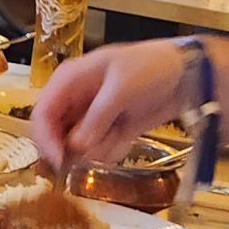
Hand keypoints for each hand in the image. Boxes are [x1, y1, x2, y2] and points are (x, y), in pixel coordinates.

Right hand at [30, 40, 191, 167]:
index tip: (60, 161)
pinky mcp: (108, 130)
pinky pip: (98, 150)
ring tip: (121, 130)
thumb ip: (97, 117)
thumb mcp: (121, 89)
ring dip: (98, 147)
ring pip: (77, 147)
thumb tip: (75, 146)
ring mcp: (91, 116)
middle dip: (74, 148)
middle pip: (56, 134)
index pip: (43, 113)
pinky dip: (111, 149)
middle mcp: (75, 99)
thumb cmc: (150, 67)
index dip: (46, 139)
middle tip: (97, 148)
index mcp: (70, 80)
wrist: (186, 74)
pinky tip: (127, 133)